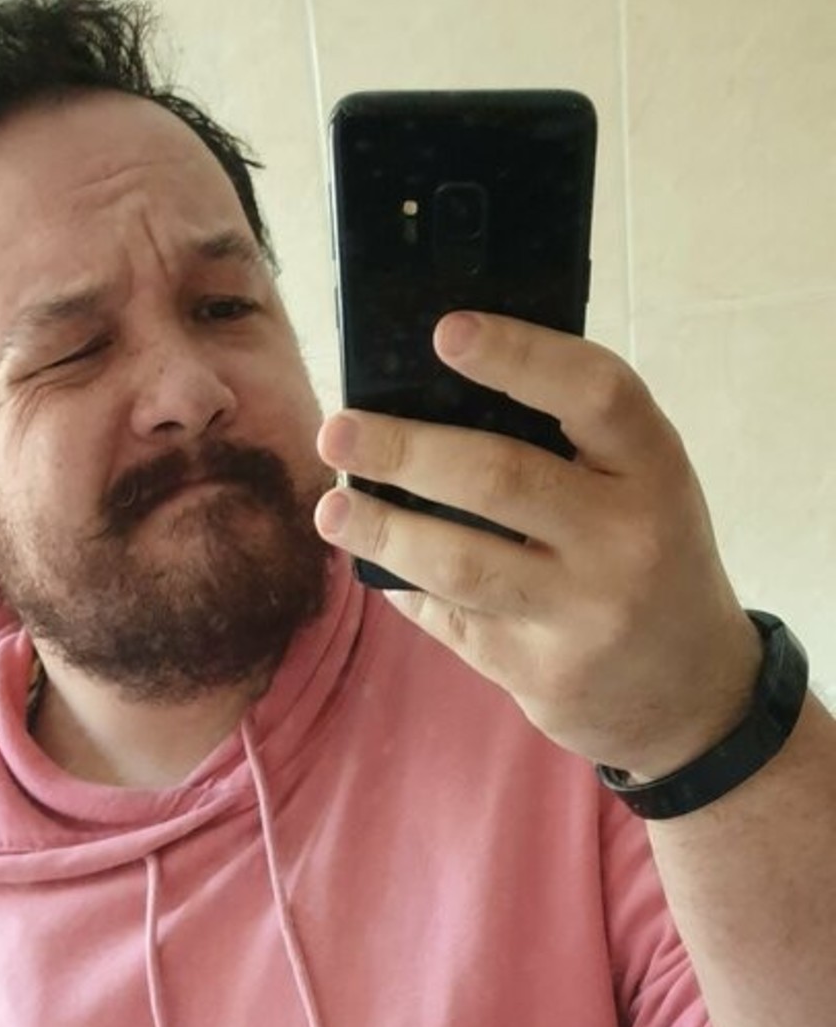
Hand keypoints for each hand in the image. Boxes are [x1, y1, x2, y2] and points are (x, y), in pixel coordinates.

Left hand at [315, 312, 760, 779]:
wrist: (695, 694)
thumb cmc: (652, 559)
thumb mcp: (646, 489)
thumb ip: (575, 446)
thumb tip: (437, 397)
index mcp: (656, 470)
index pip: (594, 393)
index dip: (519, 356)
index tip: (445, 332)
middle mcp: (625, 539)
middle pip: (499, 478)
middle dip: (404, 451)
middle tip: (338, 430)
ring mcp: (582, 613)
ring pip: (460, 561)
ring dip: (382, 529)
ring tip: (332, 508)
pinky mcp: (541, 673)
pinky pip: (453, 620)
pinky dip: (408, 588)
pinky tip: (379, 565)